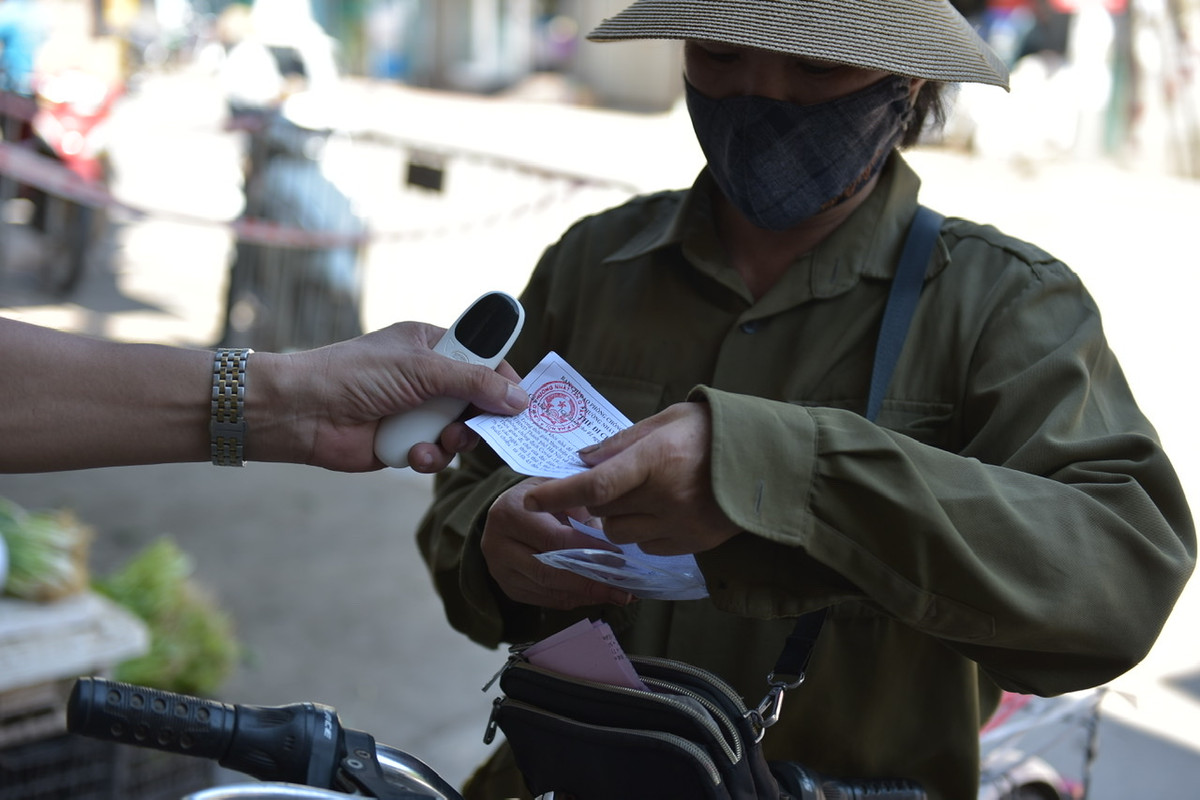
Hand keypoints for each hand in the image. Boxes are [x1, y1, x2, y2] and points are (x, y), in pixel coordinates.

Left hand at [261, 322, 527, 471]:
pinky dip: (429, 457)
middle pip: (477, 401)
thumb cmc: (355, 375)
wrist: (302, 412)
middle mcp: (427, 379)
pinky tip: (412, 454)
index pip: (483, 359)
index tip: (521, 400)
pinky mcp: (405, 443)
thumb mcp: (423, 370)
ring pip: (460, 433)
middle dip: (479, 418)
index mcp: (431, 346)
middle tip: (476, 426)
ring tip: (440, 440)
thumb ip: (475, 382)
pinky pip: (436, 455)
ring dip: (454, 441)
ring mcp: (416, 412)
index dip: (503, 379)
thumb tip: (520, 399)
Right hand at [482, 478, 633, 609]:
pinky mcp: (507, 587)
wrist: (510, 506)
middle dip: (589, 581)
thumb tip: (613, 542)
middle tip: (623, 587)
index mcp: (511, 512)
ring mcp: (499, 569)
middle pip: (548, 571)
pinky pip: (544, 599)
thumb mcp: (561, 486)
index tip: (618, 556)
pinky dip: (572, 599)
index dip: (588, 550)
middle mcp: (497, 543)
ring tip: (617, 595)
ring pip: (547, 590)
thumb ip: (582, 509)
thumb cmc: (543, 493)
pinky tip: (595, 595)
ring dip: (584, 595)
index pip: (554, 539)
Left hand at [523, 402, 738, 555]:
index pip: (593, 485)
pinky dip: (644, 533)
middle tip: (612, 480)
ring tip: (640, 495)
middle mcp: (665, 497)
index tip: (530, 496)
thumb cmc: (715, 431)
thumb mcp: (667, 421)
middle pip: (602, 512)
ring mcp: (680, 525)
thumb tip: (584, 459)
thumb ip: (622, 442)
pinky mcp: (692, 544)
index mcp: (655, 460)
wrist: (771, 462)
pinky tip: (661, 511)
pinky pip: (647, 547)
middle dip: (596, 498)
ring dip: (617, 518)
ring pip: (621, 534)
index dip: (557, 493)